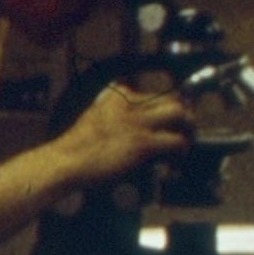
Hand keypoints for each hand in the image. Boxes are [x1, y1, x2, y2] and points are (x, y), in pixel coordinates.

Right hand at [51, 84, 192, 187]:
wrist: (66, 161)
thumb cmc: (75, 147)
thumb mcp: (93, 117)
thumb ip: (112, 111)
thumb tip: (134, 123)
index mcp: (117, 95)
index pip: (154, 92)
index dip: (166, 106)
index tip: (169, 118)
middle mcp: (131, 104)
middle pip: (173, 98)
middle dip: (183, 114)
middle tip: (184, 130)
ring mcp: (138, 122)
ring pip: (180, 114)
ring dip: (187, 129)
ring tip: (183, 143)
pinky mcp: (144, 143)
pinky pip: (177, 141)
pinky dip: (181, 151)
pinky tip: (174, 160)